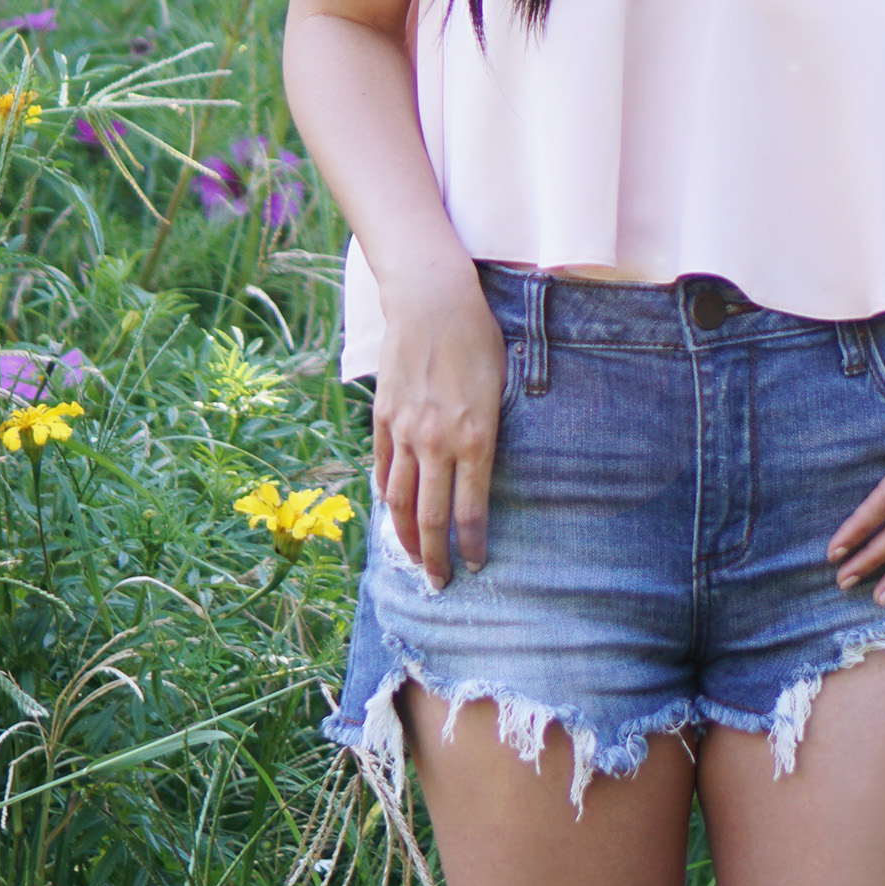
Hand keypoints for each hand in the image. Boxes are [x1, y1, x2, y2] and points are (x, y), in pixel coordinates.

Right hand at [372, 263, 504, 590]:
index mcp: (475, 437)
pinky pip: (382, 468)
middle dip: (434, 557)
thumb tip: (486, 471)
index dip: (472, 544)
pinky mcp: (383, 417)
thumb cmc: (479, 339)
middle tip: (440, 585)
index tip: (475, 566)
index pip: (470, 509)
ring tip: (412, 560)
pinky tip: (392, 512)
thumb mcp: (503, 386)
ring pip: (398, 499)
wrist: (432, 300)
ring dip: (405, 536)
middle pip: (429, 516)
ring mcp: (405, 431)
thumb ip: (491, 433)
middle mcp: (436, 441)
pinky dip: (386, 496)